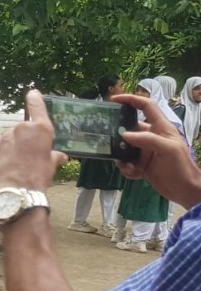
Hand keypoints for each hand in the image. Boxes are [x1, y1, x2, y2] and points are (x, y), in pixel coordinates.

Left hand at [0, 90, 68, 191]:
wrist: (17, 189)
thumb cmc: (38, 176)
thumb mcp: (51, 164)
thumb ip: (54, 156)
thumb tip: (60, 156)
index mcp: (41, 128)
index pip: (37, 105)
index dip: (35, 98)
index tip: (33, 93)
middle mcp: (23, 127)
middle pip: (24, 128)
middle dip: (26, 138)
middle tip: (30, 154)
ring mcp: (7, 135)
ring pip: (11, 135)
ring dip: (14, 143)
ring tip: (18, 161)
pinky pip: (0, 142)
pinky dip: (3, 148)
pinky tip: (7, 160)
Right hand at [110, 92, 200, 206]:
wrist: (185, 191)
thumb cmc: (181, 167)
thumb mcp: (168, 150)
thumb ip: (147, 139)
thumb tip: (124, 135)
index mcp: (161, 128)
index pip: (146, 106)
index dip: (131, 99)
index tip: (114, 100)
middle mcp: (152, 137)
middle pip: (129, 128)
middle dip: (118, 135)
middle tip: (106, 140)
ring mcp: (146, 151)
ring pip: (124, 148)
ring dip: (121, 156)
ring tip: (125, 165)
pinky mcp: (142, 164)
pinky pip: (127, 163)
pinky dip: (126, 169)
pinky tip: (134, 174)